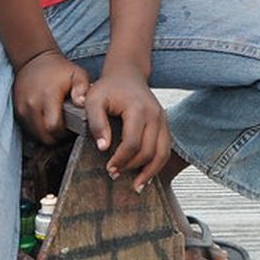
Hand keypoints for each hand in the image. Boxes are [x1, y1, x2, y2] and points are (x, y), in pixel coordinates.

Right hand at [12, 51, 89, 144]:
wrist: (33, 60)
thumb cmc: (59, 69)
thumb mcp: (77, 74)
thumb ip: (82, 89)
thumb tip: (82, 104)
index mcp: (48, 96)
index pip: (54, 127)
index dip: (64, 133)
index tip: (72, 126)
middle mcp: (32, 104)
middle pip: (44, 136)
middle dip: (56, 137)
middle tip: (66, 128)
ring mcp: (22, 109)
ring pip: (35, 135)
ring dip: (47, 135)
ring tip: (57, 124)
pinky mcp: (17, 111)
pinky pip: (29, 130)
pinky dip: (38, 130)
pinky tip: (47, 121)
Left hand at [81, 62, 170, 191]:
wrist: (127, 74)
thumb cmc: (108, 88)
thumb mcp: (94, 100)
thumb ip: (96, 123)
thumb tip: (104, 148)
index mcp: (138, 109)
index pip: (133, 143)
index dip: (121, 159)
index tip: (109, 168)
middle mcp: (155, 115)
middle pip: (149, 151)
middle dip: (132, 167)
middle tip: (115, 175)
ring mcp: (163, 120)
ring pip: (163, 153)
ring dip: (150, 172)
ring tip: (136, 185)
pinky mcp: (165, 125)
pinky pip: (166, 149)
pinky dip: (157, 164)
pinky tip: (146, 175)